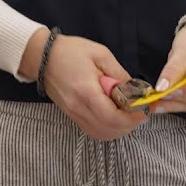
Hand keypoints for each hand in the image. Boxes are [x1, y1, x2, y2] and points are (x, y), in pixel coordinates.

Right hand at [24, 29, 145, 141]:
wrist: (41, 56)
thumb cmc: (71, 51)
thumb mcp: (101, 54)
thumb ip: (119, 74)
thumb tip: (135, 91)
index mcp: (86, 91)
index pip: (112, 116)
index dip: (132, 117)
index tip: (143, 108)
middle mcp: (78, 107)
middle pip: (109, 130)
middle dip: (129, 125)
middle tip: (139, 111)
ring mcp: (73, 114)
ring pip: (101, 134)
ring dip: (119, 129)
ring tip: (128, 115)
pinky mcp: (71, 115)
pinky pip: (93, 131)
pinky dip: (107, 129)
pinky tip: (114, 117)